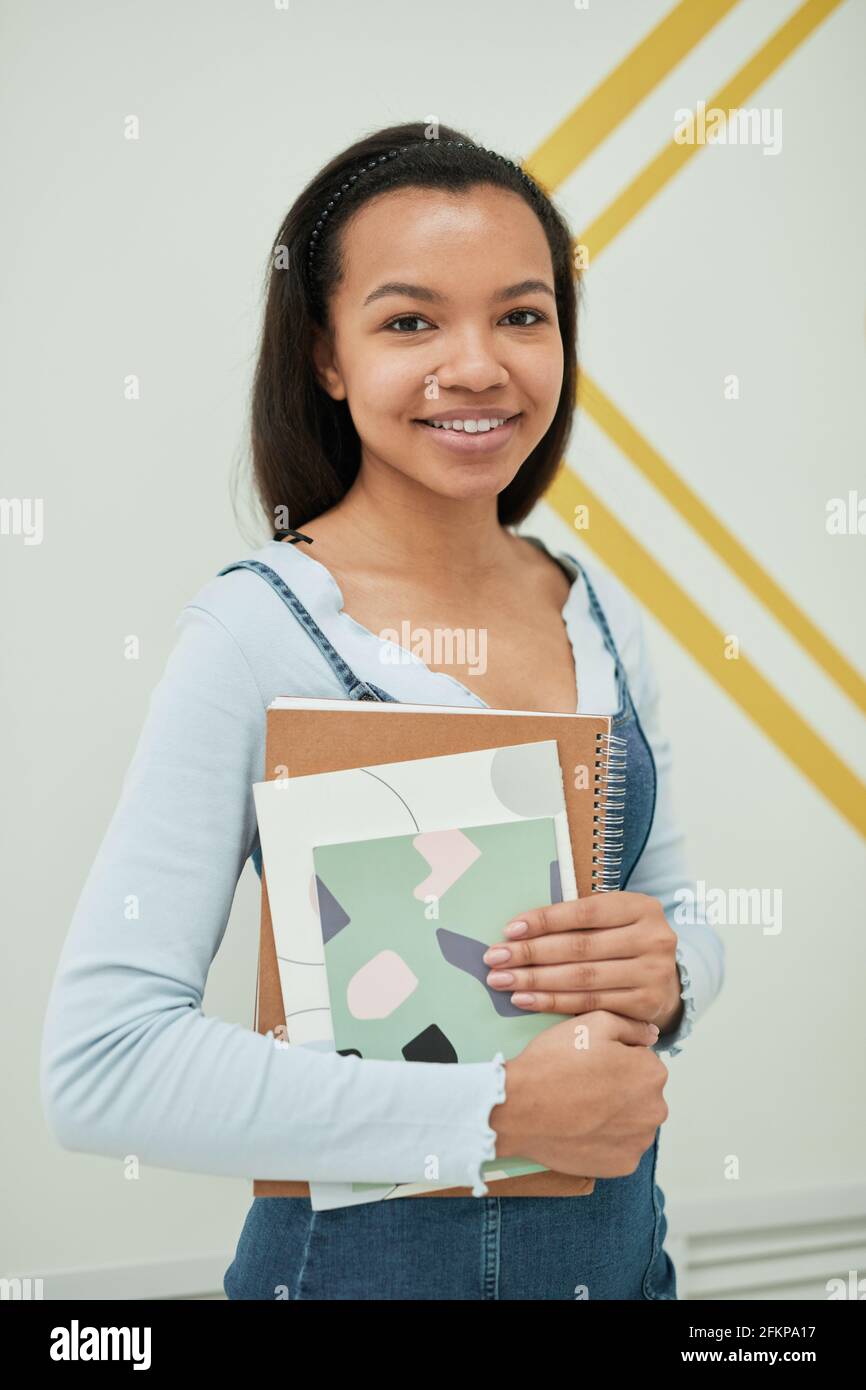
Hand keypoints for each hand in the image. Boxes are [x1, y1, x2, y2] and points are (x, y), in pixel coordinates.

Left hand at [482, 892, 683, 1036]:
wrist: (668, 981)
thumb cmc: (626, 943)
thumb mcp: (614, 919)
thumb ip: (579, 920)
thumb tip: (518, 929)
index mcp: (642, 907)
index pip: (585, 912)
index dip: (544, 920)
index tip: (509, 929)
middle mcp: (653, 938)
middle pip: (580, 947)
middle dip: (531, 953)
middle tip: (495, 958)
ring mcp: (653, 974)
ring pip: (582, 978)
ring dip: (535, 980)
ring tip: (502, 980)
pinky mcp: (646, 1005)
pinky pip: (589, 1004)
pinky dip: (553, 1002)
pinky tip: (525, 999)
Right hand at [492, 1010, 668, 1175]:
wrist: (519, 1107)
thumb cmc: (555, 1062)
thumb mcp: (594, 1024)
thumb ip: (632, 1026)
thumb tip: (652, 1034)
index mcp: (653, 1074)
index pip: (643, 1061)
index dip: (616, 1058)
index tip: (592, 1062)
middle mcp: (655, 1110)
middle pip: (641, 1094)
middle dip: (621, 1088)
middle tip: (585, 1084)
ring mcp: (639, 1142)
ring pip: (632, 1123)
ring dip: (615, 1116)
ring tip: (581, 1108)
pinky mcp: (622, 1165)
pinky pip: (620, 1148)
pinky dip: (605, 1140)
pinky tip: (582, 1129)